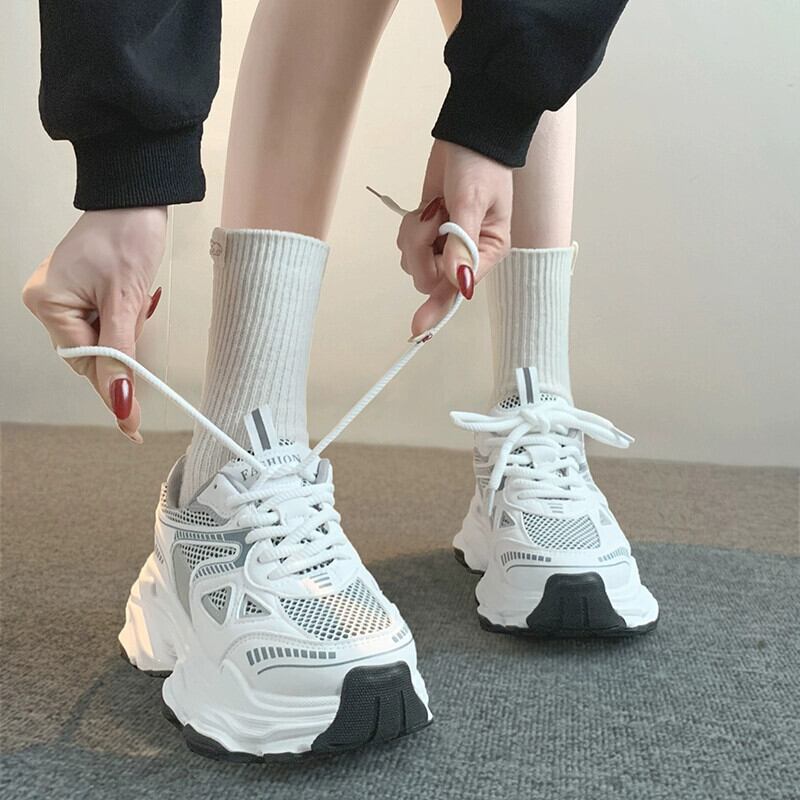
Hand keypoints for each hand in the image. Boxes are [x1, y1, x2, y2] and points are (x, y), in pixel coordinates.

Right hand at [22, 207, 166, 441]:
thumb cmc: (127, 235)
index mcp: (48, 304)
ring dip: (125, 329)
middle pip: (91, 353)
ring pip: (100, 339)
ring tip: (133, 293)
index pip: (84, 363)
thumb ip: (121, 355)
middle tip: (138, 313)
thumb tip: (119, 399)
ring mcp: (60, 296)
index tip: (131, 424)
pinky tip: (128, 294)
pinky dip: (122, 318)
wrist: (135, 200)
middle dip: (123, 344)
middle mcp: (46, 302)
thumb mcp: (127, 302)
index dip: (113, 385)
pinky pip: (103, 322)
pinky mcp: (78, 291)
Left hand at [397, 140, 511, 335]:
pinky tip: (426, 208)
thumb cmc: (481, 166)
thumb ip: (461, 245)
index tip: (418, 328)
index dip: (438, 305)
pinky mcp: (428, 232)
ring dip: (415, 235)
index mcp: (488, 253)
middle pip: (429, 279)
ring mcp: (445, 244)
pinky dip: (410, 227)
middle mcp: (467, 256)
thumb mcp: (472, 204)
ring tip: (432, 209)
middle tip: (431, 220)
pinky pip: (407, 245)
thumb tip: (458, 284)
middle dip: (422, 251)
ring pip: (414, 262)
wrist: (469, 133)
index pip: (458, 288)